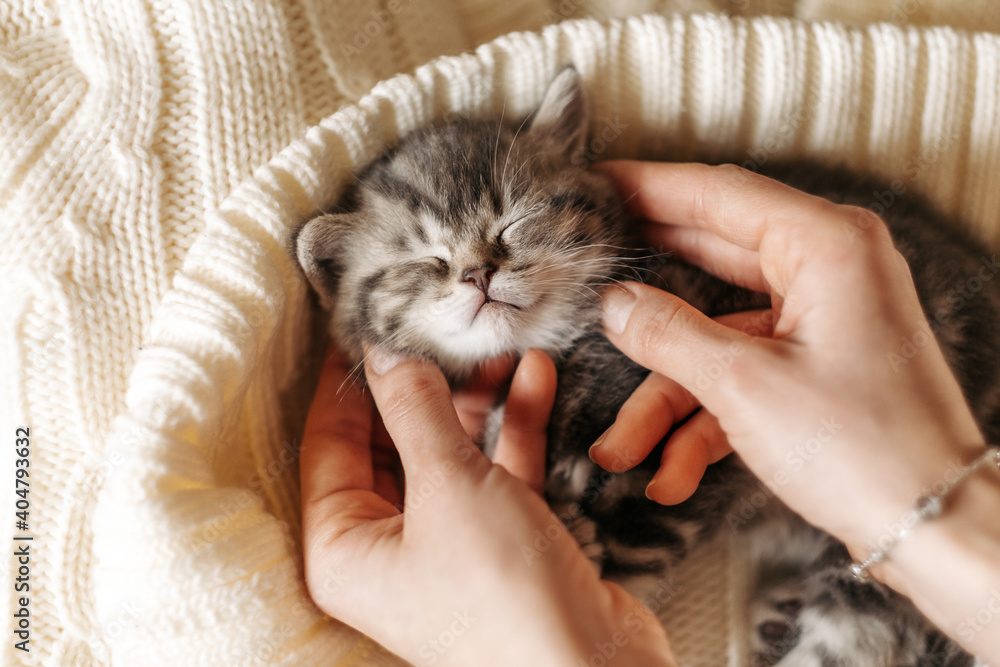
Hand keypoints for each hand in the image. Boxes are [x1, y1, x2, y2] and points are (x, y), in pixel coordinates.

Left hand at [300, 347, 674, 666]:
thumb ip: (414, 410)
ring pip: (451, 455)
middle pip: (394, 444)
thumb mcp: (447, 485)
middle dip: (425, 385)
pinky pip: (497, 473)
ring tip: (500, 349)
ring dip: (478, 401)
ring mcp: (447, 547)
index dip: (348, 382)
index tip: (364, 323)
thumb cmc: (501, 595)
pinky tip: (536, 378)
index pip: (329, 444)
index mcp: (344, 548)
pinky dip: (515, 429)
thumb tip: (382, 352)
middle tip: (443, 329)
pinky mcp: (501, 545)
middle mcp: (388, 551)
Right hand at [589, 160, 985, 556]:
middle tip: (584, 265)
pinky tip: (670, 474)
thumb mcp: (744, 385)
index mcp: (825, 245)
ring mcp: (821, 319)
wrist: (934, 526)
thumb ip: (668, 333)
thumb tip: (613, 303)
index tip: (594, 185)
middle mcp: (828, 269)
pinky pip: (741, 374)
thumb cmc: (864, 448)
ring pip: (715, 335)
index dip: (647, 187)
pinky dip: (703, 421)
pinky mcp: (814, 365)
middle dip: (645, 285)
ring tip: (620, 447)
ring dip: (667, 396)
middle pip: (711, 257)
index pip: (718, 194)